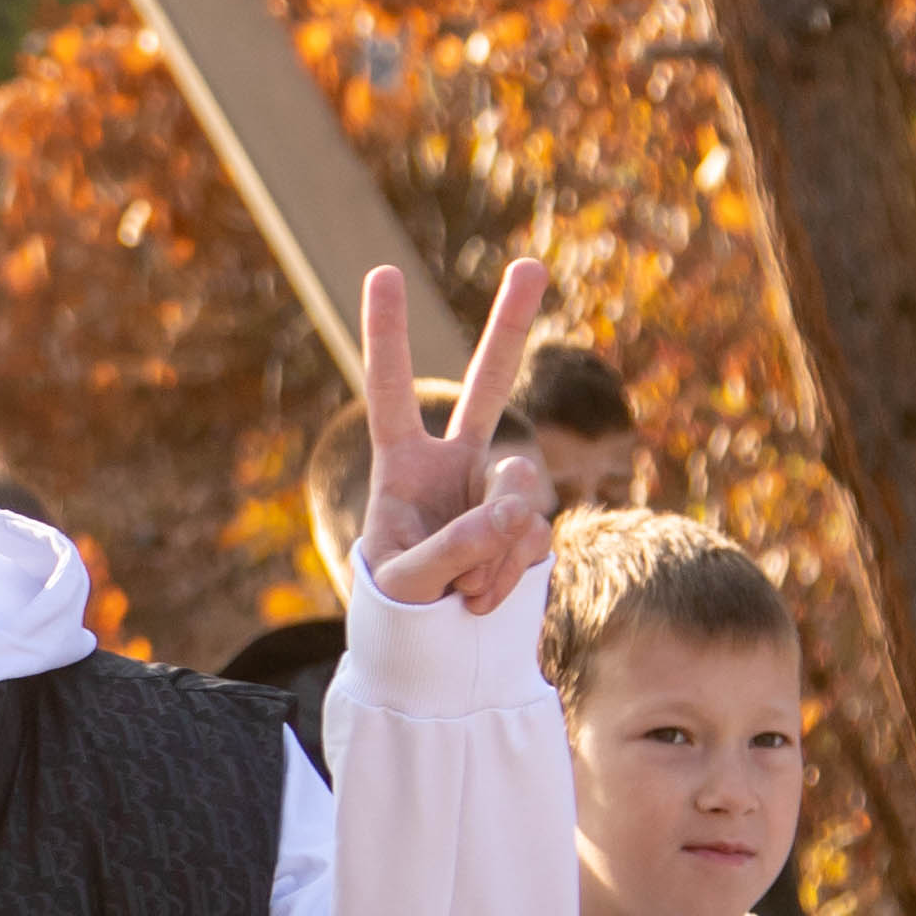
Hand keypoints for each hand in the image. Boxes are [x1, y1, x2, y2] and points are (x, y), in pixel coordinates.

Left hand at [351, 258, 562, 617]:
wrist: (436, 651)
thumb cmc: (399, 610)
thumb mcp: (406, 583)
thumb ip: (455, 547)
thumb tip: (516, 513)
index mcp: (401, 465)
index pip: (391, 392)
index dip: (388, 336)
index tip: (382, 272)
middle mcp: (454, 464)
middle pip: (487, 386)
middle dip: (511, 325)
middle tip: (532, 264)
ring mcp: (497, 490)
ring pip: (517, 492)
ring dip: (492, 548)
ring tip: (460, 589)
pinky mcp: (530, 524)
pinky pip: (532, 539)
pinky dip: (507, 575)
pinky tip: (481, 598)